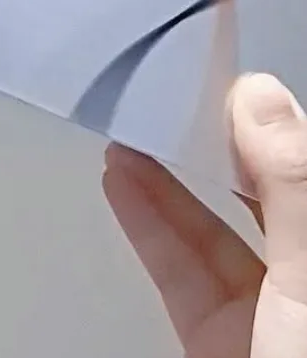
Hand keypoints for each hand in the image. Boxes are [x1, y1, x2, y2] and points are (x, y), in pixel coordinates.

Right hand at [104, 73, 306, 357]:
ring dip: (163, 179)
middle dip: (208, 145)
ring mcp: (268, 313)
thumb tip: (260, 97)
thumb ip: (289, 185)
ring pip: (211, 228)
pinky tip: (122, 183)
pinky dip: (146, 223)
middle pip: (257, 193)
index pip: (299, 165)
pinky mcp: (220, 338)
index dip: (262, 118)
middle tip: (167, 98)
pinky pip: (179, 268)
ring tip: (126, 134)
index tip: (218, 78)